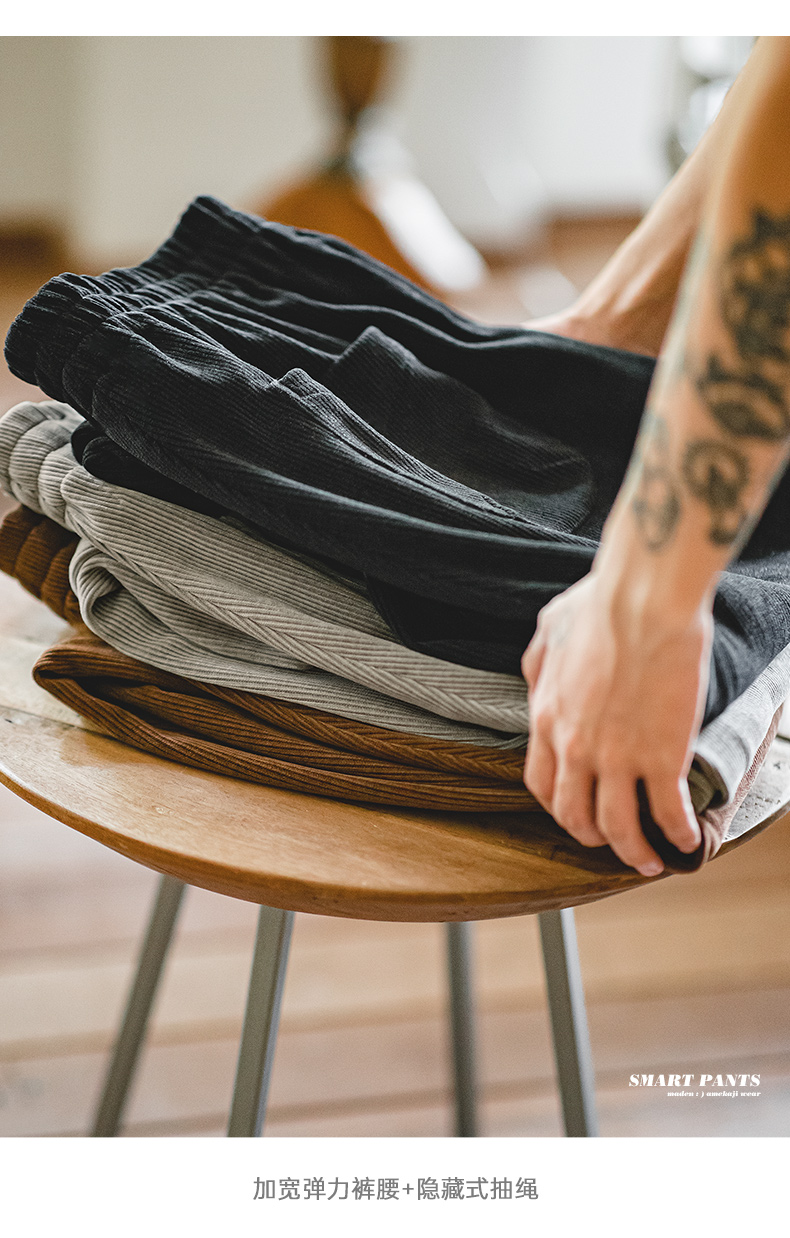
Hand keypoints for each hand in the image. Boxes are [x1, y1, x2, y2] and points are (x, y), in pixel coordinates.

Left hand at [521, 571, 710, 875]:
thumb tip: (537, 680)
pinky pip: (667, 812)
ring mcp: (618, 758)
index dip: (559, 808)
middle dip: (592, 838)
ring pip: (618, 827)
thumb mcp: (549, 631)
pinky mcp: (661, 757)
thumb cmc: (600, 603)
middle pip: (575, 816)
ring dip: (634, 852)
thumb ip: (540, 664)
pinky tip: (688, 841)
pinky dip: (678, 834)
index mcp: (547, 719)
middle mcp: (575, 748)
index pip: (541, 785)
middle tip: (610, 844)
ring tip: (649, 860)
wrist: (642, 601)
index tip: (576, 813)